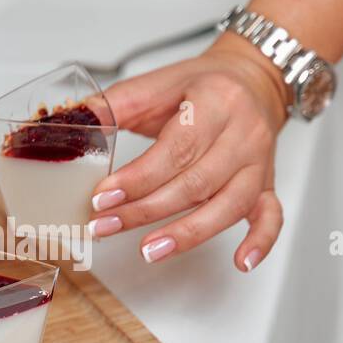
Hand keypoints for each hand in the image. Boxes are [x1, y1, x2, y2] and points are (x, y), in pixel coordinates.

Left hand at [90, 38, 286, 270]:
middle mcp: (244, 133)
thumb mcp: (156, 85)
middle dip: (146, 210)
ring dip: (189, 233)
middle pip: (196, 182)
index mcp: (216, 102)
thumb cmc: (200, 87)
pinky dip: (261, 242)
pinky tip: (241, 262)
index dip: (137, 178)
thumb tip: (70, 124)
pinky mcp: (268, 183)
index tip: (103, 197)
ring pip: (229, 205)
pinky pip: (272, 216)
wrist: (251, 80)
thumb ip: (112, 106)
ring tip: (150, 250)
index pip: (176, 149)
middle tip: (107, 227)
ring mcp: (260, 162)